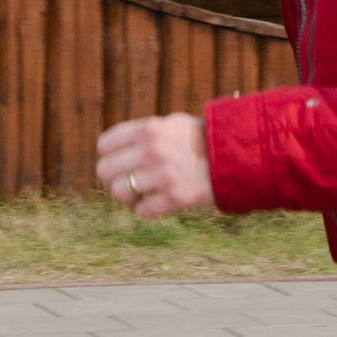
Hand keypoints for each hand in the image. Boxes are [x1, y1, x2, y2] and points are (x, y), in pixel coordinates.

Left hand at [95, 113, 212, 218]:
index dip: (107, 156)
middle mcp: (152, 150)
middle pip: (105, 170)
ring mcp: (163, 175)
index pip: (104, 145)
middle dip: (112, 179)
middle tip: (126, 182)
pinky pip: (141, 211)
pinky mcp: (175, 198)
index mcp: (148, 129)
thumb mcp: (168, 125)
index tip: (118, 163)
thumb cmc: (196, 141)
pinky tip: (156, 202)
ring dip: (127, 197)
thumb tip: (108, 149)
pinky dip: (145, 209)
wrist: (232, 157)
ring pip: (118, 192)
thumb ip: (141, 134)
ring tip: (141, 194)